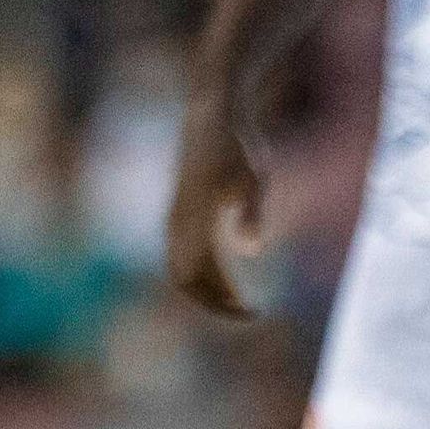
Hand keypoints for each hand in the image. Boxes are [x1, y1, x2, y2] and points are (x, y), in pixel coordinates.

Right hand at [165, 119, 265, 318]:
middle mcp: (178, 224)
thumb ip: (252, 215)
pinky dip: (205, 271)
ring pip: (183, 269)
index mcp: (192, 222)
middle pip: (186, 281)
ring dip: (208, 288)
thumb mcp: (254, 180)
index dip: (221, 304)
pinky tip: (229, 271)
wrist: (213, 115)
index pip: (197, 280)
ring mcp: (176, 218)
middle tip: (249, 311)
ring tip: (240, 297)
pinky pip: (186, 253)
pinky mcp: (181, 211)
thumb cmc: (238, 146)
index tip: (251, 313)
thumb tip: (252, 251)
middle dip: (214, 302)